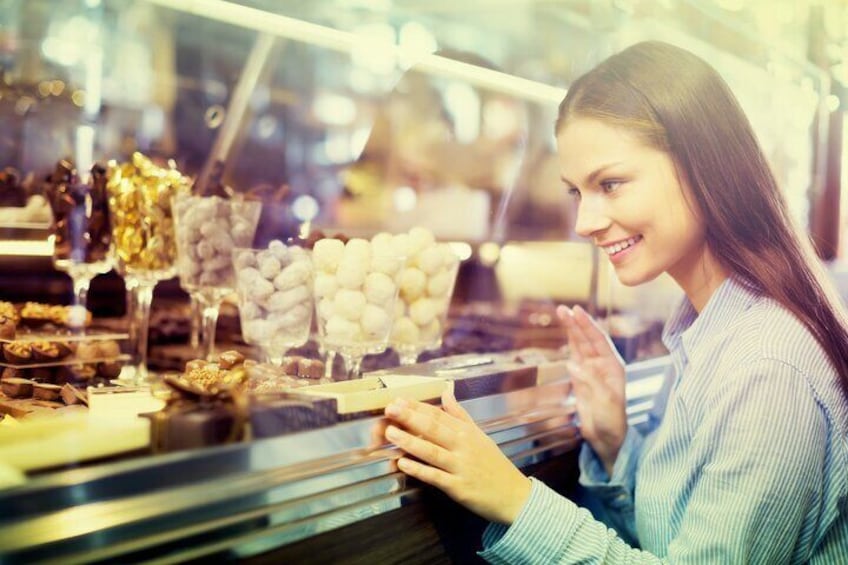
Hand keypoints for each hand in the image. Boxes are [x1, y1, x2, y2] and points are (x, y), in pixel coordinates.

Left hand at [383, 389, 531, 524]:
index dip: (417, 407)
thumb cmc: (493, 464)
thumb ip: (459, 414)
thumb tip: (446, 391)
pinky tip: (403, 463)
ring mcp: (460, 466)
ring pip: (431, 451)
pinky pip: (435, 476)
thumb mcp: (479, 435)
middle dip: (410, 418)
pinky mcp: (458, 487)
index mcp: (467, 432)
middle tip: (389, 409)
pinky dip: (419, 470)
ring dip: (409, 441)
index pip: (438, 415)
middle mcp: (463, 446)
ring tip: (390, 432)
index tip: (398, 400)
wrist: (513, 495)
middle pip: (433, 429)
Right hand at [560, 305, 627, 475]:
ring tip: (561, 314)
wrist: (607, 439)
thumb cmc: (612, 421)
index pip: (598, 340)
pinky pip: (574, 357)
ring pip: (579, 346)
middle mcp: (602, 365)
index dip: (587, 325)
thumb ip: (590, 381)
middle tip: (563, 309)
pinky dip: (569, 345)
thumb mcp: (605, 401)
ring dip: (571, 331)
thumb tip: (572, 364)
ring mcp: (591, 371)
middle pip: (587, 339)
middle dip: (576, 323)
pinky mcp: (581, 379)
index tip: (576, 311)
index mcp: (613, 366)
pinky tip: (565, 335)